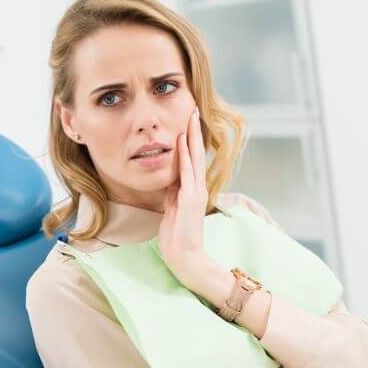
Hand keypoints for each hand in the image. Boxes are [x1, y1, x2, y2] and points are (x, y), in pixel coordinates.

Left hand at [158, 107, 221, 294]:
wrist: (186, 257)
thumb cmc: (177, 237)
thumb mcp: (172, 209)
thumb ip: (173, 193)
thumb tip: (170, 179)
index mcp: (192, 190)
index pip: (192, 160)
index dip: (189, 140)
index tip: (187, 122)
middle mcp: (197, 189)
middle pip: (196, 154)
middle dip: (193, 132)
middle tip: (193, 110)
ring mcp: (195, 194)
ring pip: (194, 159)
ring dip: (191, 138)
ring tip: (190, 118)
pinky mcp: (190, 201)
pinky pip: (187, 174)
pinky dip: (185, 157)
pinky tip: (183, 143)